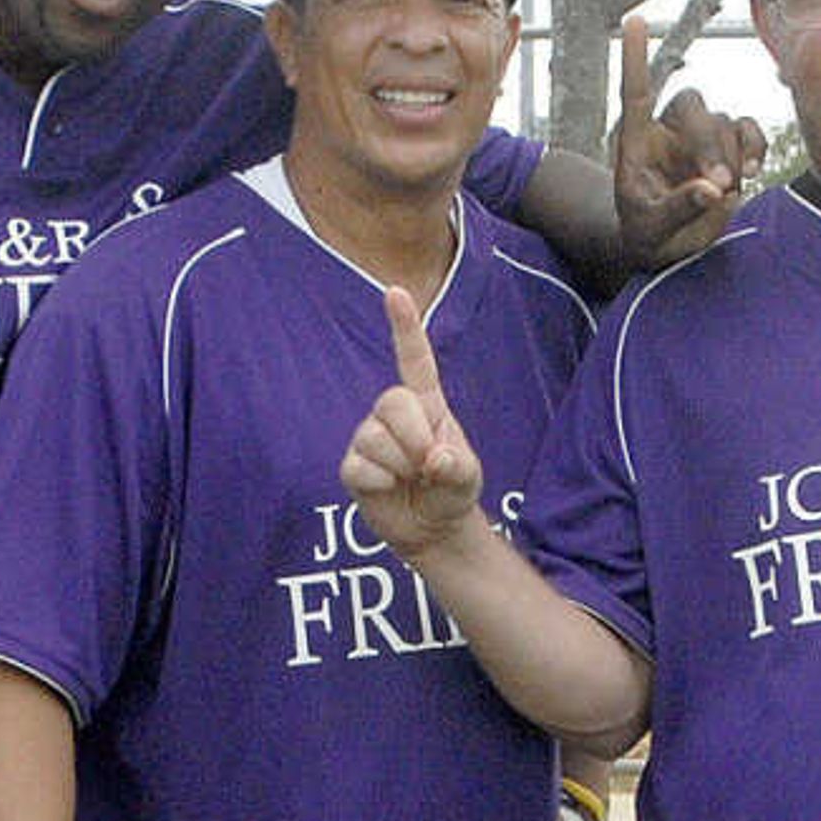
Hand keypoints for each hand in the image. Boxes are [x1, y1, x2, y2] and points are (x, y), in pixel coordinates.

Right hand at [338, 286, 483, 558]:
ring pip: (374, 438)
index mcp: (427, 403)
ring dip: (400, 466)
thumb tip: (432, 460)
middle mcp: (394, 414)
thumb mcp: (468, 477)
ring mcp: (369, 437)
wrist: (433, 528)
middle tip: (428, 464)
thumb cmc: (452, 490)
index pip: (414, 360)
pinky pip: (360, 467)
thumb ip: (457, 467)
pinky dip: (381, 484)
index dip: (405, 327)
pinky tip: (389, 489)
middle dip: (414, 437)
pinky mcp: (352, 465)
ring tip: (410, 479)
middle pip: (392, 401)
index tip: (394, 291)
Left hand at [610, 16, 762, 270]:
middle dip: (709, 143)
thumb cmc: (648, 235)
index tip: (635, 20)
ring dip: (732, 155)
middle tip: (720, 186)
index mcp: (637, 143)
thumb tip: (712, 191)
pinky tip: (753, 172)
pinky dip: (754, 146)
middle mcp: (669, 132)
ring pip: (724, 122)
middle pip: (693, 107)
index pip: (635, 94)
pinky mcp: (728, 150)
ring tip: (728, 192)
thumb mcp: (653, 230)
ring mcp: (700, 138)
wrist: (668, 248)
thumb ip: (679, 209)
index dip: (636, 59)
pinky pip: (747, 129)